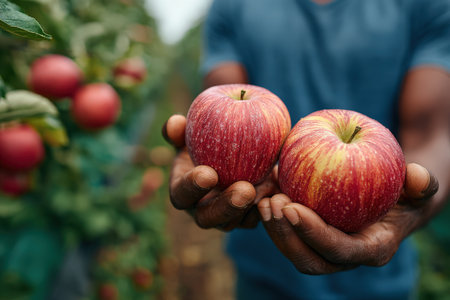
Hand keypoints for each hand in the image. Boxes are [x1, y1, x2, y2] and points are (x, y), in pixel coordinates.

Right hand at [163, 114, 278, 229]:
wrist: (235, 154)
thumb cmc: (206, 142)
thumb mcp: (192, 132)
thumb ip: (180, 129)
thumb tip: (174, 123)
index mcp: (183, 191)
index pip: (181, 194)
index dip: (192, 186)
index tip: (209, 173)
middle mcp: (201, 210)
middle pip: (208, 218)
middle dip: (227, 206)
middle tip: (245, 189)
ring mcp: (225, 218)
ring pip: (236, 222)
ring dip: (251, 207)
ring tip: (267, 186)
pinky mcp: (247, 218)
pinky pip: (256, 219)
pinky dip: (267, 206)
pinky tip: (279, 191)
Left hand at [257, 163, 437, 273]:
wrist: (392, 199)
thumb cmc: (406, 192)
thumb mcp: (419, 187)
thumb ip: (423, 184)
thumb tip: (417, 178)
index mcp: (371, 248)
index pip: (338, 250)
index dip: (313, 233)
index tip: (290, 207)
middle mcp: (345, 256)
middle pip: (309, 260)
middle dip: (286, 236)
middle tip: (271, 203)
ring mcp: (326, 249)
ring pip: (293, 250)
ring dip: (273, 229)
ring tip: (263, 198)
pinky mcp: (311, 236)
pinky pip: (287, 234)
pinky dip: (272, 218)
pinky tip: (265, 192)